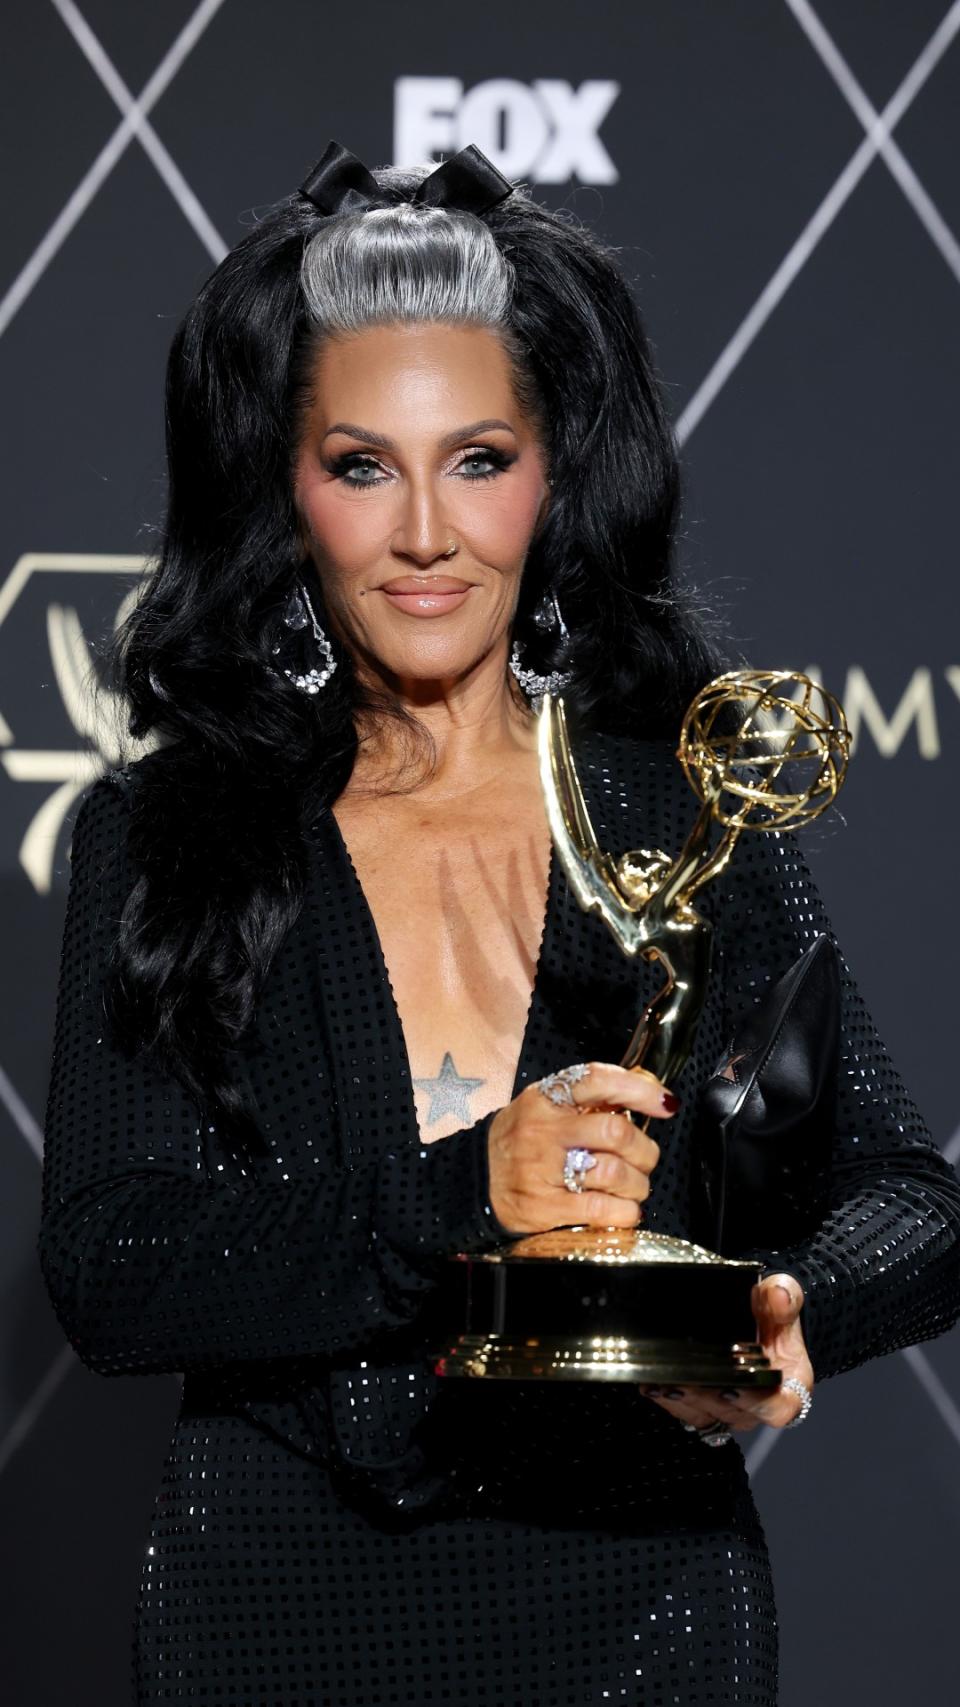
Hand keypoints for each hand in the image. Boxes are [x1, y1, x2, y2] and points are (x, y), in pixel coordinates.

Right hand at [487, 1061, 675, 1236]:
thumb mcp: (545, 1107)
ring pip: (614, 1173)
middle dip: (644, 1150)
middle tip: (645, 1159)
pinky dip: (625, 1211)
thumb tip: (646, 1088)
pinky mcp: (544, 1207)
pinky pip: (602, 1209)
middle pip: (615, 1133)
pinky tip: (624, 1209)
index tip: (665, 1104)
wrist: (474, 1181)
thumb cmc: (520, 1141)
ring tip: (633, 1186)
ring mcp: (542, 1170)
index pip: (598, 1081)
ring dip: (638, 1184)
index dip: (639, 1090)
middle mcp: (543, 1130)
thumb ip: (589, 1099)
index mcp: (546, 1099)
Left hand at [640, 1272, 813, 1432]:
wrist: (756, 1321)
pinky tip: (650, 1383)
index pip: (776, 1408)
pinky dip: (667, 1398)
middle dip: (704, 1398)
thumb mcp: (782, 1299)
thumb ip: (784, 1296)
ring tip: (659, 1382)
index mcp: (789, 1387)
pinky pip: (686, 1411)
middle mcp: (759, 1406)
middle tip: (680, 1381)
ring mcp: (731, 1411)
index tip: (730, 1386)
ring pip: (705, 1415)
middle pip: (733, 1413)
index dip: (753, 1402)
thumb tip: (779, 1295)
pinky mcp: (706, 1409)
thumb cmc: (773, 1316)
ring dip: (680, 1401)